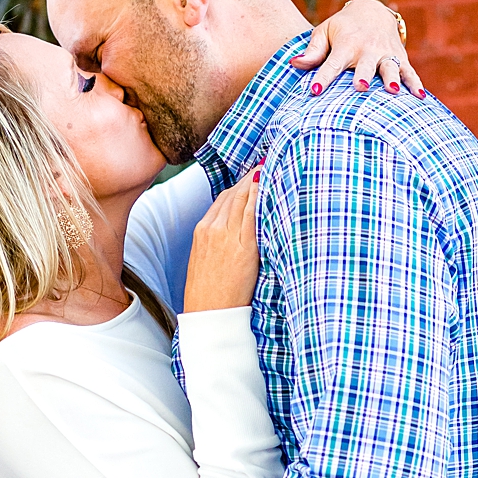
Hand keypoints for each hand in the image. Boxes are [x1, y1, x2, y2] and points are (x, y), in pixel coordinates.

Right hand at [183, 169, 260, 311]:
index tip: (255, 175)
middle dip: (252, 178)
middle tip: (270, 163)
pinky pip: (253, 215)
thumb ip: (219, 240)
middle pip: (235, 194)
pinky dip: (262, 199)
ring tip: (276, 168)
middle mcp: (212, 229)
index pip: (223, 198)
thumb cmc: (209, 292)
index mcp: (202, 230)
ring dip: (260, 183)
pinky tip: (273, 187)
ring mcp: (228, 237)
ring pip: (244, 200)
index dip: (241, 184)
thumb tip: (237, 229)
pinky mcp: (244, 247)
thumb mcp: (205, 260)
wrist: (209, 314)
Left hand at [292, 0, 424, 98]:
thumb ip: (313, 50)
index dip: (323, 78)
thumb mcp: (324, 32)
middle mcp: (368, 49)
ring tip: (394, 91)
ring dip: (392, 78)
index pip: (332, 64)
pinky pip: (409, 71)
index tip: (314, 91)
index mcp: (346, 44)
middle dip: (363, 76)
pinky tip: (419, 97)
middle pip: (365, 66)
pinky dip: (415, 83)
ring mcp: (386, 54)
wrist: (372, 10)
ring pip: (390, 67)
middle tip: (361, 87)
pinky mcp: (400, 58)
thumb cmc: (341, 28)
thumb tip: (295, 63)